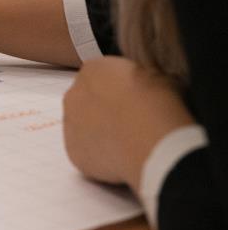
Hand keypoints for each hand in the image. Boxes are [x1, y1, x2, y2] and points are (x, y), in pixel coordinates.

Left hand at [63, 56, 193, 193]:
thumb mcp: (159, 77)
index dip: (120, 89)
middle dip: (105, 109)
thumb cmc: (160, 105)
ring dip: (99, 132)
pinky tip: (121, 159)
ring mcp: (70, 124)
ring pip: (83, 126)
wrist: (153, 143)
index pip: (101, 75)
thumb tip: (145, 85)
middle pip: (88, 100)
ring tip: (127, 143)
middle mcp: (74, 94)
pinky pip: (85, 151)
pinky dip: (99, 155)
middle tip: (130, 122)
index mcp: (93, 70)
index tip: (135, 99)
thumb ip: (142, 77)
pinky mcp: (73, 151)